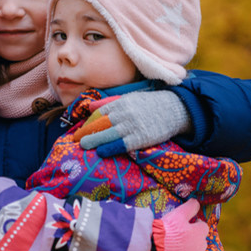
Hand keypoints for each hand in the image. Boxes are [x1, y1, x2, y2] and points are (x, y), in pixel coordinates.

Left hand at [76, 91, 190, 155]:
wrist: (176, 109)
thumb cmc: (151, 105)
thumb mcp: (130, 98)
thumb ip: (109, 102)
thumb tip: (90, 106)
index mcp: (122, 102)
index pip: (100, 112)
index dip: (88, 122)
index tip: (80, 129)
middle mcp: (125, 113)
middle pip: (101, 123)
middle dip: (86, 132)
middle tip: (75, 140)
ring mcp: (133, 126)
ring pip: (108, 134)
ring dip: (94, 140)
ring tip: (83, 146)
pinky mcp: (141, 138)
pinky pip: (122, 144)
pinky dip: (110, 148)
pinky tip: (101, 152)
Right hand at [153, 199, 208, 250]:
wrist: (155, 250)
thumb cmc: (167, 230)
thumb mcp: (178, 214)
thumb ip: (190, 207)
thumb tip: (196, 201)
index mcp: (201, 232)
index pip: (202, 226)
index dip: (194, 225)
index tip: (185, 226)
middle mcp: (201, 247)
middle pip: (200, 241)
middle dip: (193, 239)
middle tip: (179, 238)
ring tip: (176, 249)